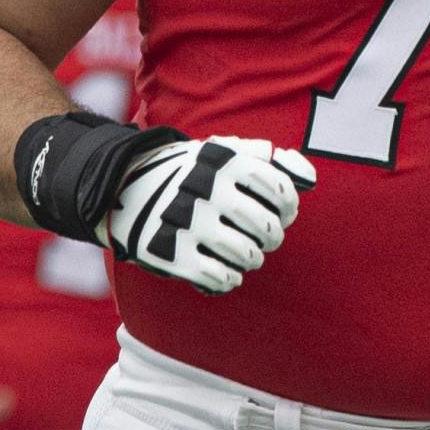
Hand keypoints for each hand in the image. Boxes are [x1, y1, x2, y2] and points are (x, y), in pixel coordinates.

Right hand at [96, 135, 314, 293]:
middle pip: (267, 227)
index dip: (288, 207)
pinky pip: (221, 278)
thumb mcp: (217, 151)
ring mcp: (190, 223)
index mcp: (224, 161)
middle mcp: (208, 190)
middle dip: (272, 237)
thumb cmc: (185, 172)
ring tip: (247, 255)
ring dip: (252, 258)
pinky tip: (226, 272)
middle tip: (266, 238)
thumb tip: (307, 174)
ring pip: (248, 256)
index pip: (280, 191)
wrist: (122, 189)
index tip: (282, 213)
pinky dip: (230, 278)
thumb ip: (262, 157)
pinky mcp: (174, 255)